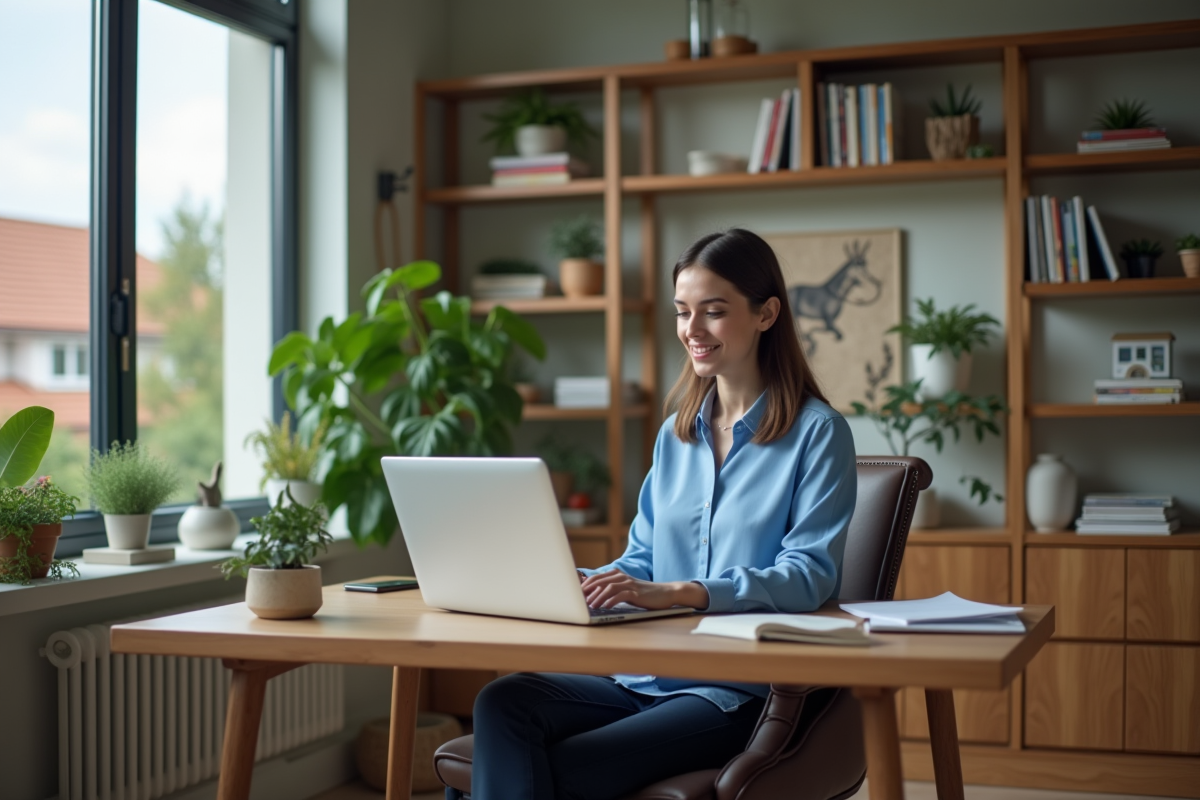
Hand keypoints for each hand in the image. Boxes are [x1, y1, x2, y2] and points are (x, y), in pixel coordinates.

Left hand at [580, 570, 708, 610]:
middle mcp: (622, 577)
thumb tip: (594, 598)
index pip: (596, 578)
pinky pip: (621, 595)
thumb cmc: (645, 594)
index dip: (584, 585)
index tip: (574, 594)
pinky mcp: (637, 593)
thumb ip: (613, 592)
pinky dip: (611, 600)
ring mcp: (630, 584)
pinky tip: (605, 607)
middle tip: (578, 601)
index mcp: (618, 575)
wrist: (666, 593)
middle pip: (599, 581)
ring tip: (590, 606)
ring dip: (597, 597)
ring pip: (608, 588)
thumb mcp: (627, 591)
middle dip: (587, 591)